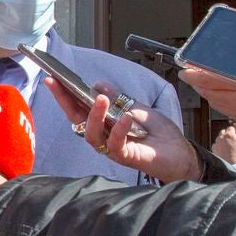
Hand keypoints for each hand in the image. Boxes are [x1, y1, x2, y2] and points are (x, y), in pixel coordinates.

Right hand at [45, 79, 201, 182]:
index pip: (80, 108)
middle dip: (66, 101)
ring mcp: (112, 148)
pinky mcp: (125, 157)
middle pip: (78, 120)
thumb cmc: (161, 135)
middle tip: (59, 83)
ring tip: (101, 100)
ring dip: (94, 115)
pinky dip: (119, 129)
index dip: (65, 94)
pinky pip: (115, 144)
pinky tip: (127, 117)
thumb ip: (120, 99)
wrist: (182, 154)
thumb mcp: (139, 108)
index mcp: (105, 123)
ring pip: (92, 133)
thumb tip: (98, 85)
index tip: (54, 78)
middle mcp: (104, 136)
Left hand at [177, 68, 235, 133]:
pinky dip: (221, 101)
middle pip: (210, 92)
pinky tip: (222, 93)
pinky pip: (230, 111)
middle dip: (198, 81)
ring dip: (208, 92)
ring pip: (218, 104)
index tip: (185, 65)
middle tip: (190, 71)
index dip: (195, 71)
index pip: (211, 78)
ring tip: (201, 80)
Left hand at [210, 126, 235, 163]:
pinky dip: (219, 146)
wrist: (234, 166)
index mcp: (229, 134)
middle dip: (228, 134)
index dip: (235, 130)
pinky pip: (216, 145)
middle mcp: (221, 137)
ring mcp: (217, 143)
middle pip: (223, 131)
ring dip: (223, 139)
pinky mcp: (214, 150)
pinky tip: (224, 150)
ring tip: (228, 145)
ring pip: (219, 138)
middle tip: (232, 139)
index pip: (231, 128)